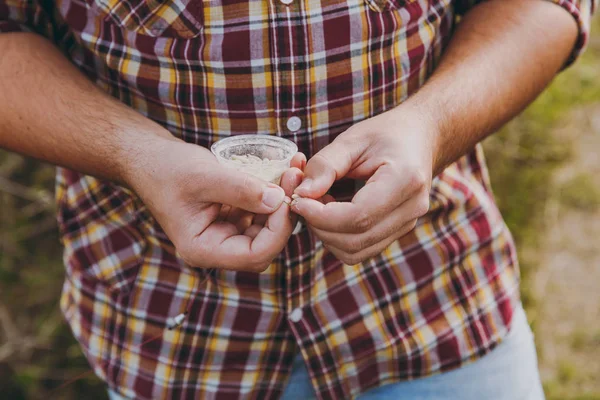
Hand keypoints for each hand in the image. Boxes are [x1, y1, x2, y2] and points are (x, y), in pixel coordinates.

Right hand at [126, 136, 304, 271]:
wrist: (150, 159)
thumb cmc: (168, 169)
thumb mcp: (205, 177)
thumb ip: (242, 190)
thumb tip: (279, 200)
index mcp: (204, 250)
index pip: (255, 255)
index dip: (278, 230)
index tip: (287, 196)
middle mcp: (217, 248)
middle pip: (266, 244)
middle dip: (285, 213)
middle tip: (295, 177)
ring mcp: (226, 233)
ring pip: (267, 227)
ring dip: (283, 200)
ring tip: (293, 170)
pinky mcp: (232, 217)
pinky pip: (260, 211)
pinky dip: (273, 193)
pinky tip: (283, 171)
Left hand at [292, 107, 436, 264]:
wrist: (420, 138)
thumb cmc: (386, 133)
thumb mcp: (352, 139)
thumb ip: (325, 166)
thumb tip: (301, 193)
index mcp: (405, 180)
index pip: (358, 216)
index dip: (321, 216)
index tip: (297, 200)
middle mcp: (412, 209)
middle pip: (355, 240)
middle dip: (319, 227)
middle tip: (302, 201)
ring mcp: (408, 224)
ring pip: (356, 252)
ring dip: (327, 235)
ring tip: (318, 205)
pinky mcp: (397, 232)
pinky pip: (361, 249)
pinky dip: (338, 237)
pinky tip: (331, 213)